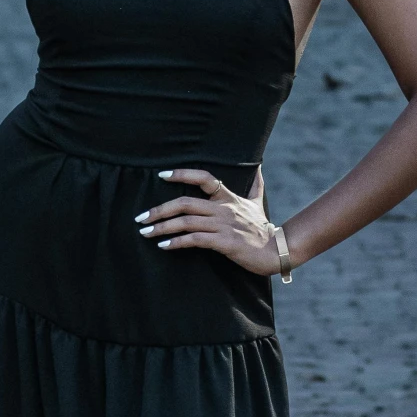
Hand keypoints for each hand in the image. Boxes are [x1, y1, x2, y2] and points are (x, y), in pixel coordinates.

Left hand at [135, 168, 286, 275]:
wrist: (276, 250)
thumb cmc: (263, 227)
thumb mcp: (258, 202)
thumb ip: (255, 185)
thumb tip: (259, 166)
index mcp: (228, 197)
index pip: (204, 178)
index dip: (182, 174)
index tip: (162, 175)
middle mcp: (224, 208)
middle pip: (185, 203)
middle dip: (160, 210)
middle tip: (140, 217)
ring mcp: (223, 225)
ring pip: (186, 222)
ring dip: (162, 227)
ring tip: (145, 232)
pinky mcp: (224, 243)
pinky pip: (195, 240)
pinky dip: (177, 242)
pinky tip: (163, 245)